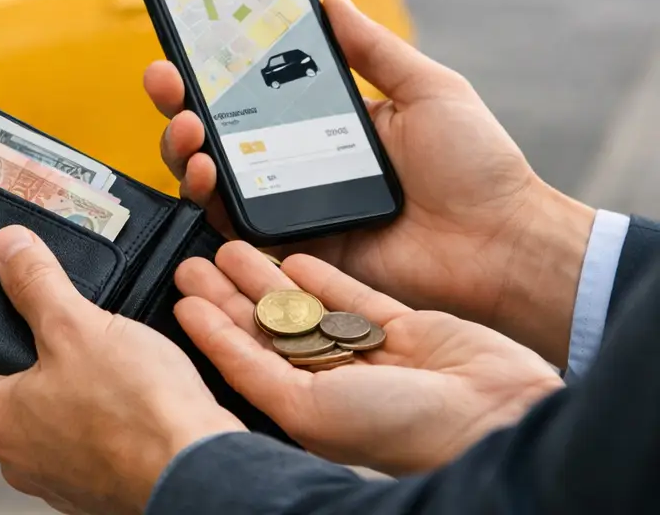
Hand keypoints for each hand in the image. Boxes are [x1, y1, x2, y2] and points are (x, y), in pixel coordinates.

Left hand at [0, 225, 244, 514]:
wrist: (204, 474)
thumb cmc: (139, 417)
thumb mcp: (77, 328)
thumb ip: (36, 284)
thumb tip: (8, 249)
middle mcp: (19, 458)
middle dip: (1, 354)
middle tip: (17, 314)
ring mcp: (61, 476)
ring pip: (38, 418)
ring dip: (50, 380)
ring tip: (75, 340)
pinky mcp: (101, 481)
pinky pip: (81, 436)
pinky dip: (88, 406)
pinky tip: (116, 380)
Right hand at [144, 0, 594, 365]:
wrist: (500, 243)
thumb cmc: (478, 169)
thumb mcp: (427, 89)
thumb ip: (373, 48)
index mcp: (325, 124)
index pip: (253, 91)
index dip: (212, 67)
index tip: (186, 39)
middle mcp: (297, 163)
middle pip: (217, 130)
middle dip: (179, 101)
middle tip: (167, 78)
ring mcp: (290, 206)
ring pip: (210, 175)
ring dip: (184, 146)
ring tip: (190, 127)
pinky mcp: (292, 248)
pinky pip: (230, 224)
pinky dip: (207, 197)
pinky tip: (204, 171)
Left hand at [175, 242, 562, 474]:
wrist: (494, 416)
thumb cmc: (402, 430)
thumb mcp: (307, 407)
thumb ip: (255, 373)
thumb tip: (207, 341)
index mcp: (305, 407)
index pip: (244, 357)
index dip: (211, 324)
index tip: (181, 293)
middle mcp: (333, 380)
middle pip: (268, 327)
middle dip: (229, 292)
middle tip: (195, 257)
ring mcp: (369, 353)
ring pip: (305, 306)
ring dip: (266, 276)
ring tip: (229, 243)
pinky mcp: (404, 326)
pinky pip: (351, 293)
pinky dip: (322, 273)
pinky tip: (293, 253)